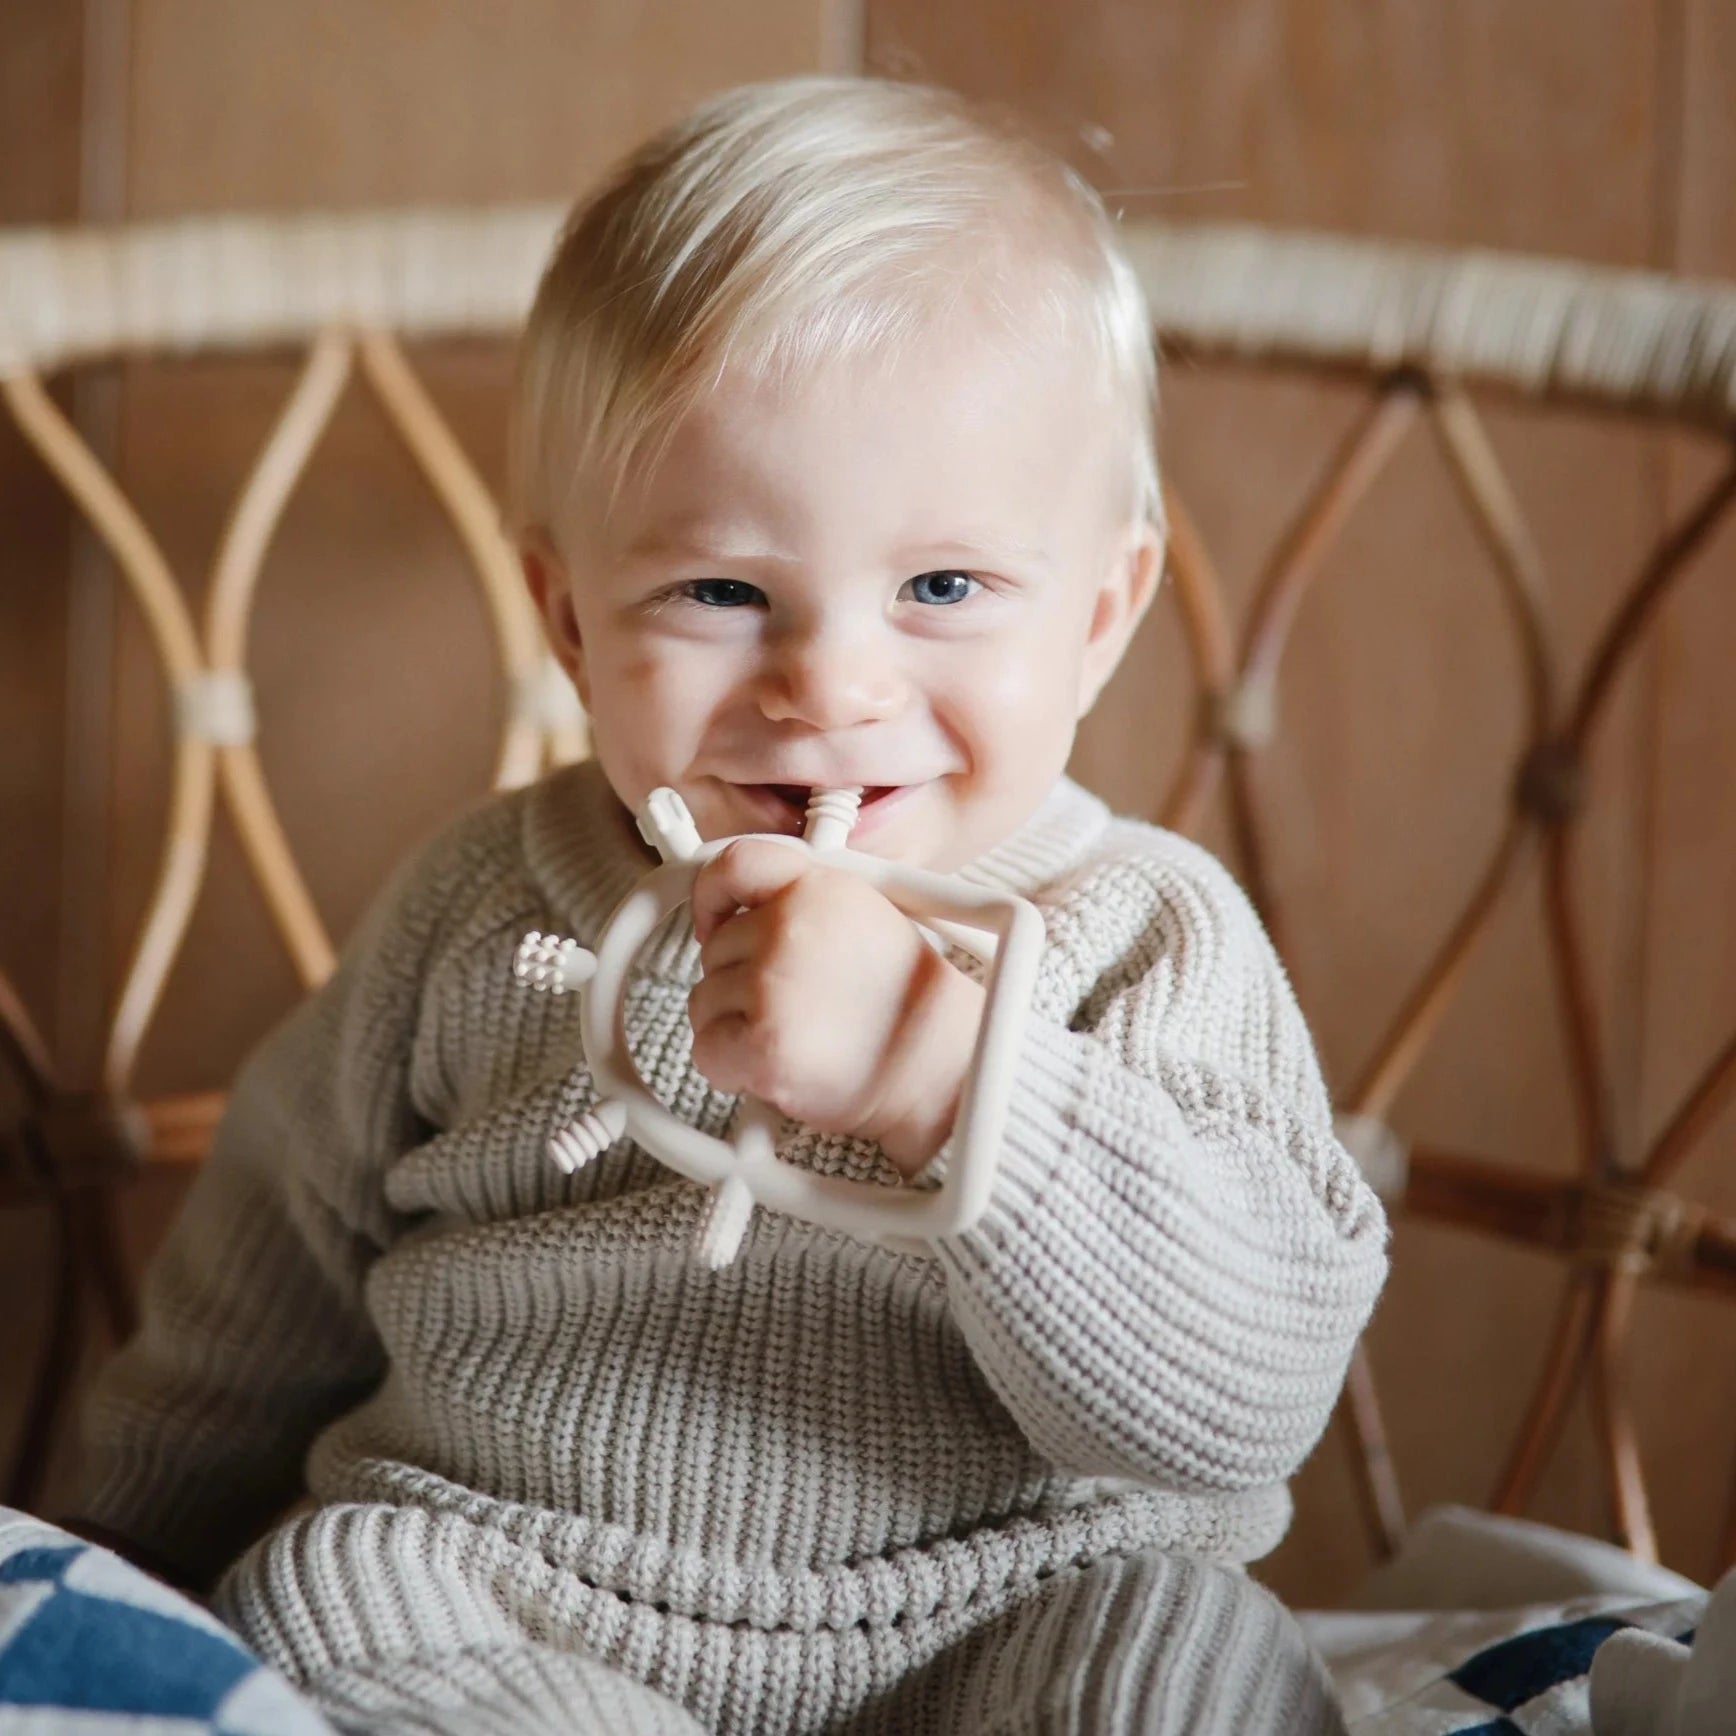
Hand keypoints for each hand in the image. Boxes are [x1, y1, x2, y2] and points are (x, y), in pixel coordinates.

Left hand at [687, 839, 985, 1177]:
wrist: (939, 1073)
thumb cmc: (908, 1011)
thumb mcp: (865, 922)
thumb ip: (803, 908)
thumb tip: (734, 915)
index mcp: (820, 887)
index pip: (735, 863)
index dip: (711, 895)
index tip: (712, 924)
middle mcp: (793, 925)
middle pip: (716, 950)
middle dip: (743, 985)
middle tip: (797, 1009)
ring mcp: (775, 982)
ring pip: (705, 1002)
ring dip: (737, 1029)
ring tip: (799, 1038)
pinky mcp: (763, 1042)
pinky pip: (706, 1051)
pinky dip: (732, 1070)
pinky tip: (780, 1068)